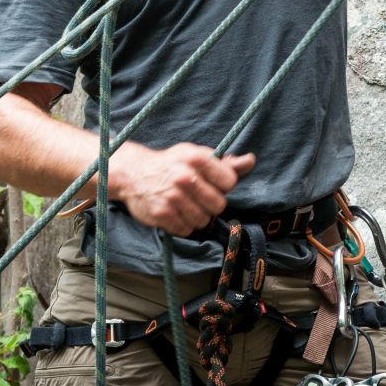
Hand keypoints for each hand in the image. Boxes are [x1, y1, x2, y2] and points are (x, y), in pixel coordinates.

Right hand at [109, 141, 254, 236]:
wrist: (134, 173)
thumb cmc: (172, 163)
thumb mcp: (197, 155)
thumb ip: (226, 163)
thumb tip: (251, 161)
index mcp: (197, 158)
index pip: (230, 182)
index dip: (223, 185)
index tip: (212, 183)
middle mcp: (185, 177)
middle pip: (219, 205)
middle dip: (211, 203)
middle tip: (198, 196)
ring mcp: (172, 196)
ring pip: (204, 221)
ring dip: (197, 216)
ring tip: (186, 204)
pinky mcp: (162, 214)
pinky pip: (186, 230)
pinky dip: (183, 225)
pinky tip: (175, 212)